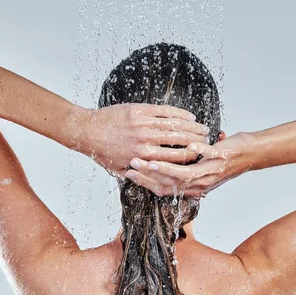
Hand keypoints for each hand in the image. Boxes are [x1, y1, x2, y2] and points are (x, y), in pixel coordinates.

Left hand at [71, 103, 210, 177]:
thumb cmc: (102, 152)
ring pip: (176, 126)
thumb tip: (157, 184)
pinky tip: (189, 116)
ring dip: (193, 127)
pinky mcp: (140, 110)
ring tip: (204, 129)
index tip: (202, 158)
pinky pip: (165, 111)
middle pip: (181, 142)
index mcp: (144, 159)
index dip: (192, 159)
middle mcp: (146, 142)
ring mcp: (143, 124)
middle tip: (209, 142)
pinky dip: (180, 114)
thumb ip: (140, 176)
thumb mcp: (120, 171)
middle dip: (198, 142)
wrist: (86, 131)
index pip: (176, 159)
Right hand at [124, 132, 255, 196]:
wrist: (251, 155)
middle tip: (133, 164)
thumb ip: (183, 170)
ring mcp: (211, 172)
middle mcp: (200, 184)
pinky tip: (188, 146)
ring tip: (149, 159)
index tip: (130, 172)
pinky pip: (209, 157)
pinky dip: (199, 152)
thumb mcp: (201, 169)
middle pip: (170, 184)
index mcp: (193, 187)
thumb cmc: (224, 160)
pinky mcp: (221, 159)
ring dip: (166, 167)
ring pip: (185, 175)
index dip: (146, 182)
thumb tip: (160, 162)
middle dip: (149, 175)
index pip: (164, 189)